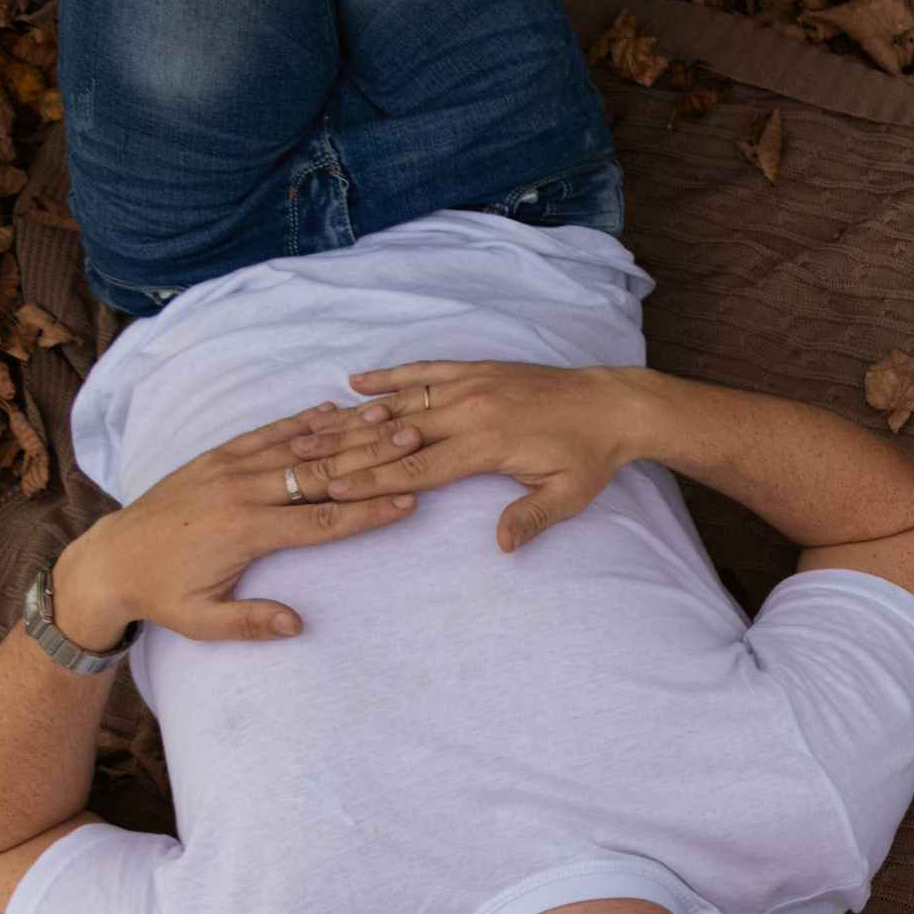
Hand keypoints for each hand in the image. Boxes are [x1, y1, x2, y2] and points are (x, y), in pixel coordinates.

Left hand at [51, 406, 415, 645]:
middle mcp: (238, 492)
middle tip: (412, 443)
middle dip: (369, 459)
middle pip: (318, 473)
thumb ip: (250, 623)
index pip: (320, 521)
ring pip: (295, 446)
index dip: (367, 513)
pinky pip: (264, 435)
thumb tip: (297, 623)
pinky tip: (330, 408)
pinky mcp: (213, 457)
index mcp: (243, 531)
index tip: (407, 502)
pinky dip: (299, 421)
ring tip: (385, 418)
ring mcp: (225, 468)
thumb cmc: (161, 594)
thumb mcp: (201, 621)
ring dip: (343, 432)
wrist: (108, 558)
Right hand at [287, 360, 646, 551]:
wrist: (613, 403)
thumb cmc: (590, 455)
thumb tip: (502, 545)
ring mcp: (471, 383)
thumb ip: (532, 518)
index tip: (334, 491)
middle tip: (300, 459)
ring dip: (356, 414)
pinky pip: (424, 369)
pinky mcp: (476, 369)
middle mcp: (470, 407)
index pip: (418, 468)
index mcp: (487, 442)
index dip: (373, 481)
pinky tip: (355, 381)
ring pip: (402, 400)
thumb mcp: (569, 495)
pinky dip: (388, 375)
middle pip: (396, 434)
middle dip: (348, 449)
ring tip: (312, 424)